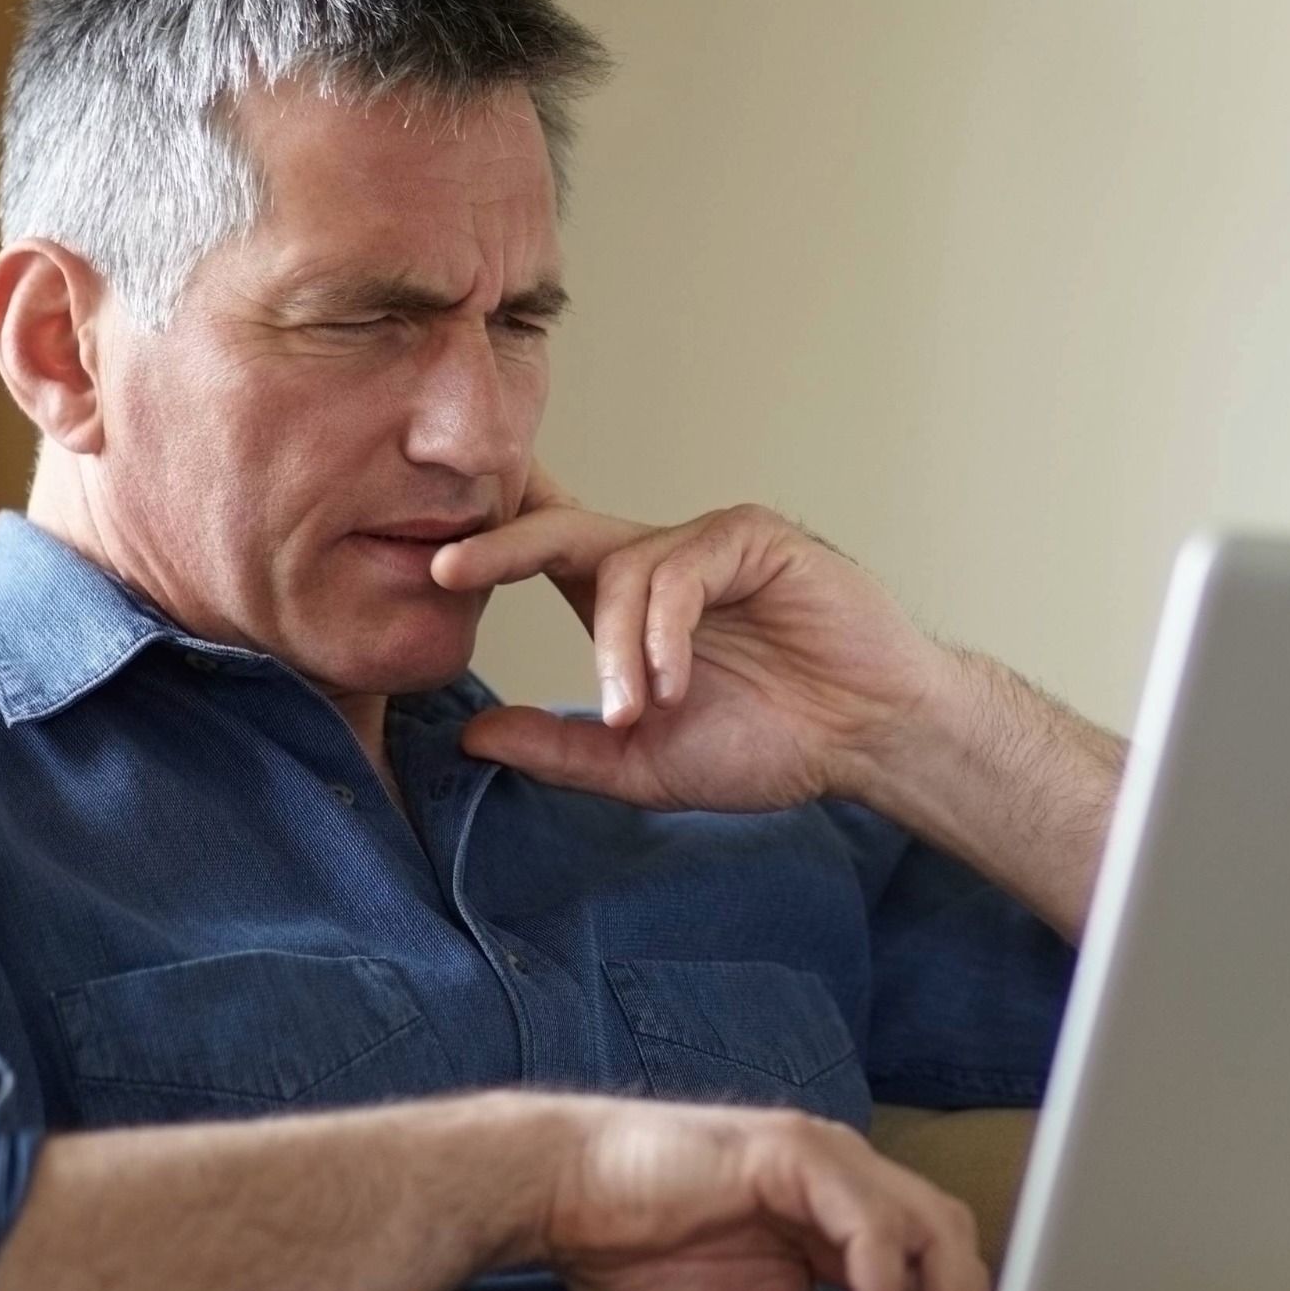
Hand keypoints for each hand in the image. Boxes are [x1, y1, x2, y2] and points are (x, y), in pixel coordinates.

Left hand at [431, 474, 947, 812]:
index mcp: (626, 603)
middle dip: (496, 545)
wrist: (870, 742)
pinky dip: (665, 631)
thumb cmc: (773, 743)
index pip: (543, 552)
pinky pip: (683, 571)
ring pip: (623, 568)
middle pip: (560, 528)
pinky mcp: (754, 540)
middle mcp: (660, 560)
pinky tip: (675, 681)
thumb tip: (470, 738)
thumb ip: (560, 747)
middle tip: (443, 569)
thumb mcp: (642, 761)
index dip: (486, 545)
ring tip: (637, 709)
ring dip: (615, 647)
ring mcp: (708, 544)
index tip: (419, 562)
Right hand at [542, 1099, 991, 1290]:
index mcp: (837, 1217)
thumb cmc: (640, 1254)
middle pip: (948, 1235)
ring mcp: (824, 1159)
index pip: (930, 1258)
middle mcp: (845, 1179)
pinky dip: (876, 1288)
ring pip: (926, 1220)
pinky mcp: (794, 1153)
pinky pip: (868, 1222)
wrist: (562, 1198)